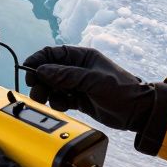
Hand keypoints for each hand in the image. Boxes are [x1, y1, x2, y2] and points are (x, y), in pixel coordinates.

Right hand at [23, 45, 166, 131]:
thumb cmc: (122, 90)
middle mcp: (77, 69)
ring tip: (49, 101)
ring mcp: (77, 84)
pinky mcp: (78, 99)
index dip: (38, 61)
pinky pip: (60, 98)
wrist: (138, 112)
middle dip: (40, 81)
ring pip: (52, 86)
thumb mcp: (94, 81)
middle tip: (37, 93)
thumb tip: (42, 70)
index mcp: (82, 57)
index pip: (52, 54)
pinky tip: (64, 105)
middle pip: (49, 71)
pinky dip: (57, 102)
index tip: (28, 72)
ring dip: (47, 93)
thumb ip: (67, 75)